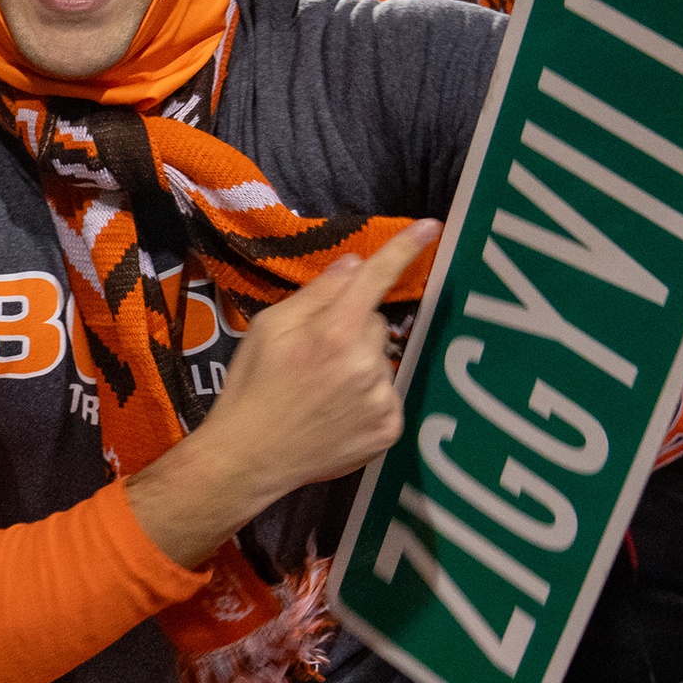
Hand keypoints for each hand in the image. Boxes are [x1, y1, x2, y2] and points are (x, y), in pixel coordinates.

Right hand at [130, 223, 439, 564]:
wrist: (251, 457)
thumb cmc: (252, 386)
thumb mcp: (268, 328)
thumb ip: (315, 294)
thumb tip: (355, 264)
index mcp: (334, 332)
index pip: (376, 279)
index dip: (404, 249)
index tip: (432, 226)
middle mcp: (367, 363)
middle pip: (375, 322)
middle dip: (352, 328)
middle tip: (315, 354)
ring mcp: (383, 399)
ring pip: (382, 359)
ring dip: (361, 364)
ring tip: (323, 390)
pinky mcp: (390, 429)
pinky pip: (388, 393)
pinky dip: (369, 396)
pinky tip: (338, 411)